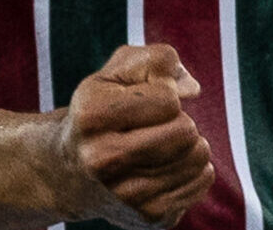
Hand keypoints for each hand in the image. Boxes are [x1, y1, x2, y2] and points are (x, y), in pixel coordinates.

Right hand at [58, 43, 215, 228]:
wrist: (69, 172)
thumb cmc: (103, 109)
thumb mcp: (116, 71)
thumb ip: (157, 60)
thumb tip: (192, 90)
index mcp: (92, 116)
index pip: (168, 98)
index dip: (166, 92)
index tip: (145, 101)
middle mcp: (102, 159)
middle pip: (185, 131)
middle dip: (180, 120)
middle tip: (158, 125)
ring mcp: (126, 195)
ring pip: (198, 157)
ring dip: (190, 144)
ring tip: (164, 144)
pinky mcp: (149, 217)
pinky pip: (202, 180)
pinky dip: (195, 168)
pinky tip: (168, 166)